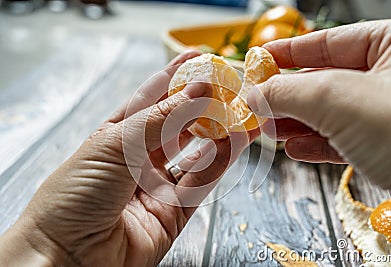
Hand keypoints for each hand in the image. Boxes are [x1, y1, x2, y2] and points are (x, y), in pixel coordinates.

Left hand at [0, 51, 255, 265]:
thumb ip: (161, 119)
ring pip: (196, 153)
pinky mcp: (173, 212)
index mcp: (117, 136)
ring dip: (219, 132)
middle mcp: (139, 159)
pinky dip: (219, 162)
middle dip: (203, 104)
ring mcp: (158, 185)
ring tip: (241, 111)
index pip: (151, 99)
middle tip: (228, 86)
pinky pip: (202, 183)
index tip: (197, 57)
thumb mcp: (115, 145)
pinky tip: (234, 142)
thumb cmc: (73, 196)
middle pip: (178, 125)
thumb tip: (196, 88)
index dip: (174, 77)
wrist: (67, 257)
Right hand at [247, 19, 390, 198]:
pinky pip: (344, 139)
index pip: (329, 42)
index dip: (288, 52)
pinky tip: (296, 149)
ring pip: (332, 113)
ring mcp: (390, 113)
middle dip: (288, 96)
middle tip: (258, 103)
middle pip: (326, 80)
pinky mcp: (388, 145)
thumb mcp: (339, 100)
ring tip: (270, 129)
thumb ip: (290, 91)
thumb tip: (256, 94)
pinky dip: (316, 144)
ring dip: (297, 124)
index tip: (260, 61)